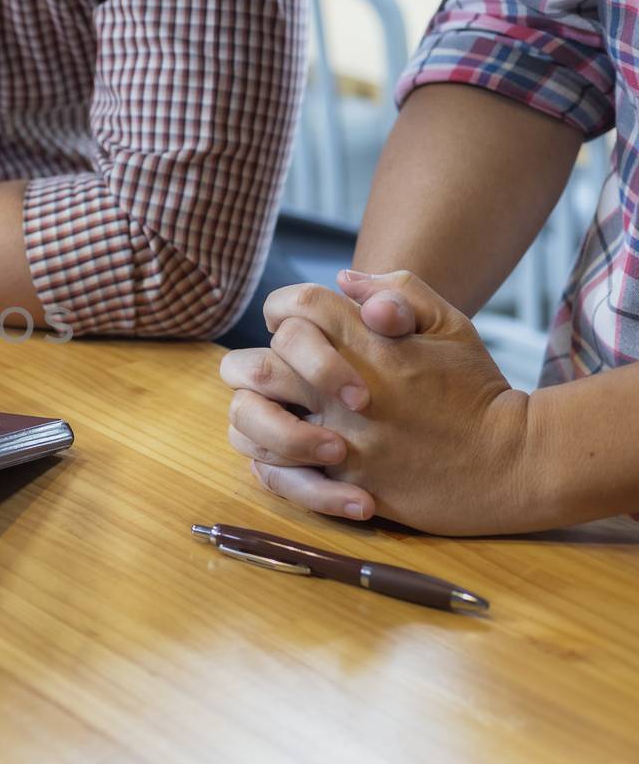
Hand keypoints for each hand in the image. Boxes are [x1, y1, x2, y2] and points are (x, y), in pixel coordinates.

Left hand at [228, 272, 535, 534]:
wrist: (512, 464)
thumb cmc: (477, 391)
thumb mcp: (451, 325)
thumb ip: (399, 291)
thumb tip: (344, 278)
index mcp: (366, 344)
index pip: (294, 306)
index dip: (286, 310)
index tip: (301, 329)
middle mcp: (341, 391)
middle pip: (256, 365)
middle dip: (258, 366)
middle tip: (283, 380)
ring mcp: (338, 439)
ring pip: (251, 421)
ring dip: (257, 416)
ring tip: (284, 418)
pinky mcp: (341, 484)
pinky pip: (273, 473)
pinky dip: (270, 464)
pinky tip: (294, 456)